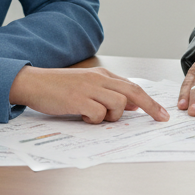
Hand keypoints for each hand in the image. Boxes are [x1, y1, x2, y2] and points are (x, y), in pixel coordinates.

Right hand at [8, 66, 168, 123]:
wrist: (33, 82)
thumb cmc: (59, 88)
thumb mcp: (88, 86)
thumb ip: (109, 93)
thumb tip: (132, 105)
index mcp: (103, 75)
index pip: (133, 87)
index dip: (150, 101)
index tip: (162, 113)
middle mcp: (99, 79)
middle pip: (133, 93)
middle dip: (150, 107)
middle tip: (161, 119)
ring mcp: (89, 88)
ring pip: (118, 104)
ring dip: (111, 116)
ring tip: (93, 116)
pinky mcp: (78, 99)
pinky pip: (98, 113)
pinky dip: (94, 119)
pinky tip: (82, 116)